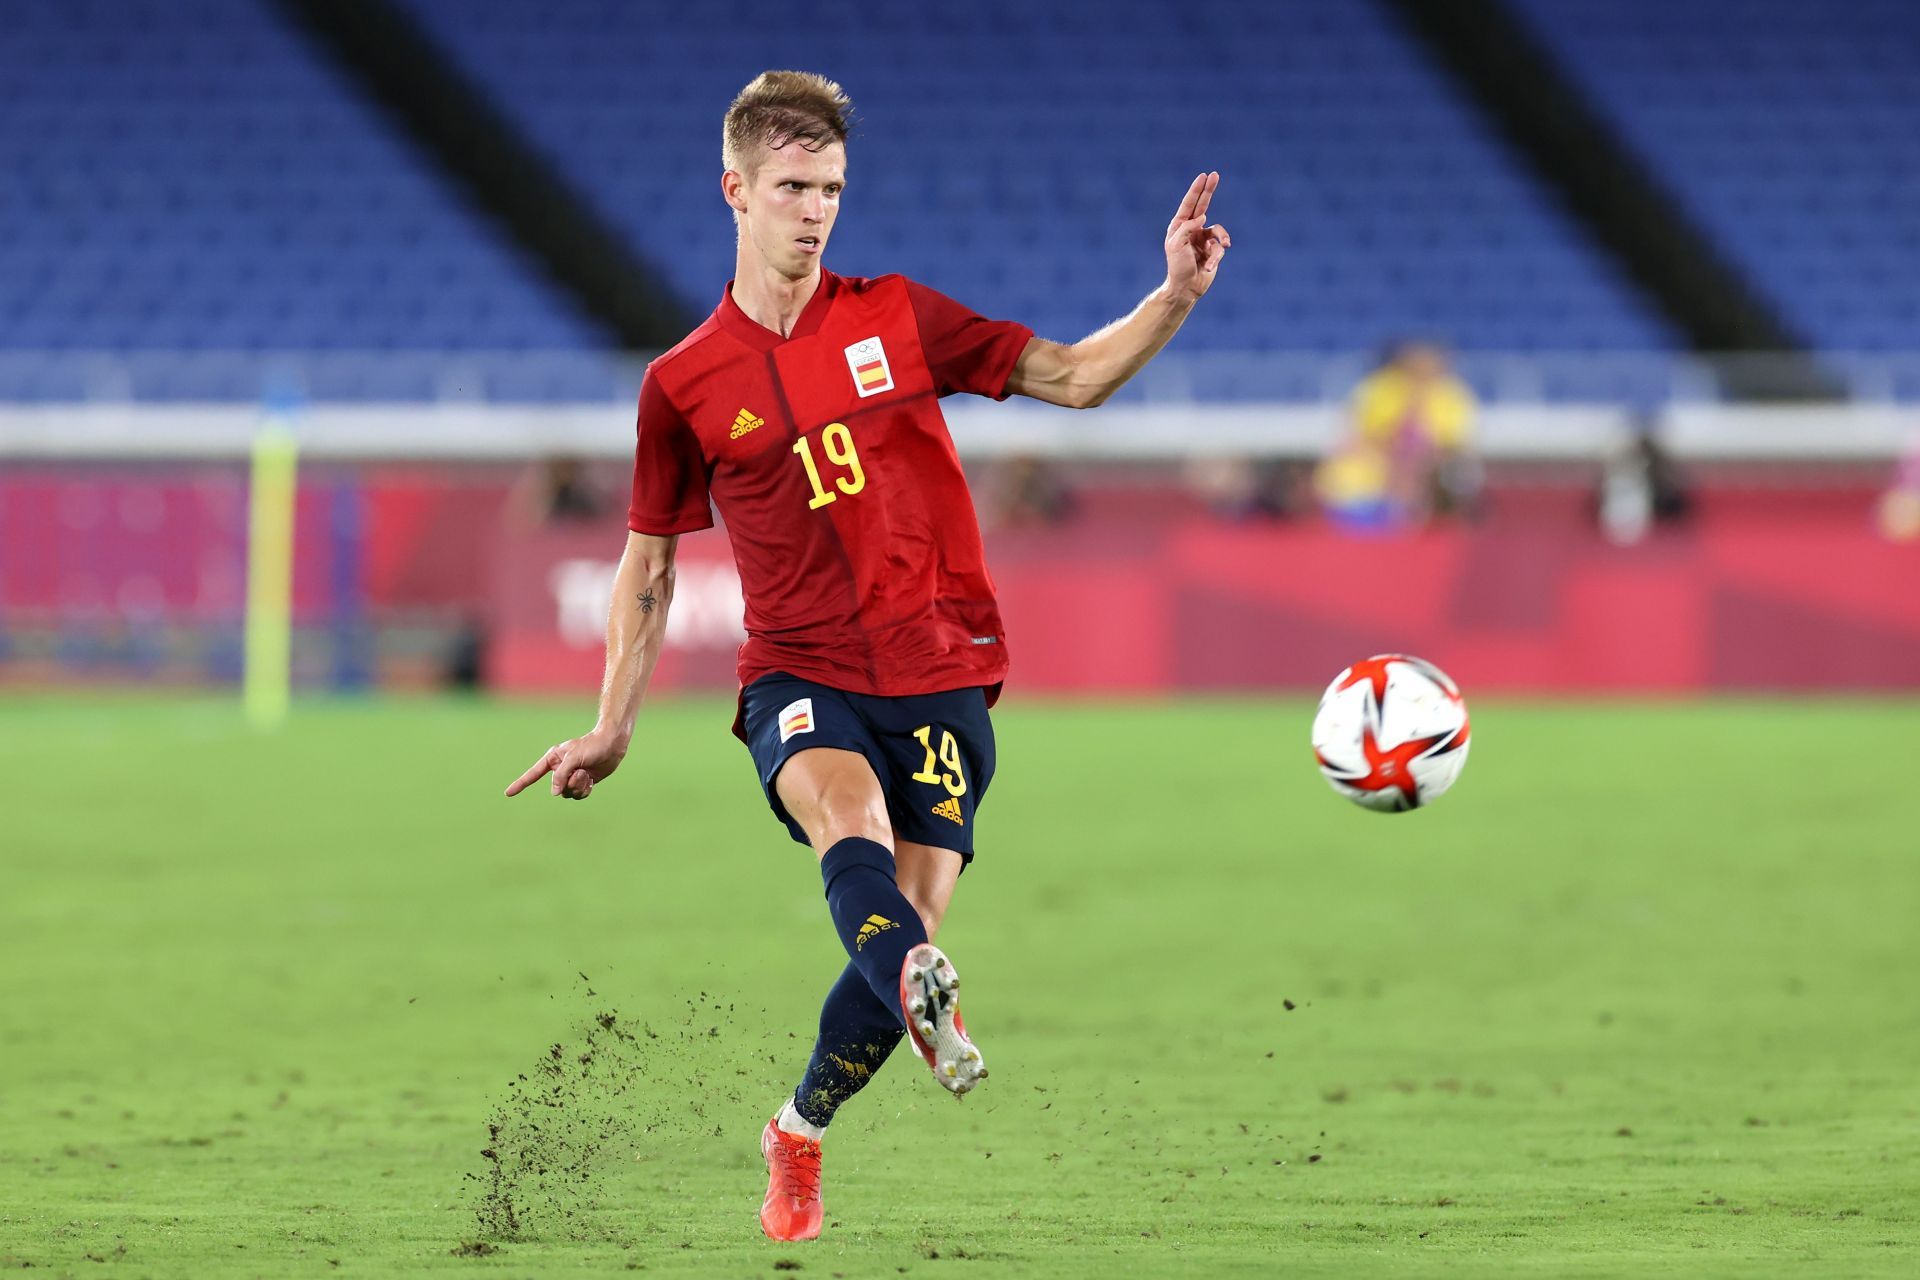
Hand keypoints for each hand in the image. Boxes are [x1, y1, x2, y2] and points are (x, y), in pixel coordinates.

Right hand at [505, 729, 626, 799]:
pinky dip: (585, 790)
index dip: (520, 784)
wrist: (612, 744)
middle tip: (580, 771)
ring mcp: (571, 777)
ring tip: (586, 774)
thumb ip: (561, 775)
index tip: (507, 793)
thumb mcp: (573, 758)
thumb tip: (554, 793)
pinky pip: (579, 795)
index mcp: (553, 760)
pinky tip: (591, 779)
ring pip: (568, 794)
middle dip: (569, 783)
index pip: (533, 774)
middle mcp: (560, 770)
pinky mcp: (582, 783)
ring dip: (579, 786)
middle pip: (557, 789)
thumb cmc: (592, 746)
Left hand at [1164, 172, 1229, 302]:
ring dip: (1221, 239)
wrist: (1186, 288)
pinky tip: (1208, 267)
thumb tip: (1203, 217)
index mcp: (1179, 227)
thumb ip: (1188, 228)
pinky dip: (1216, 257)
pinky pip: (1220, 248)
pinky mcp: (1213, 250)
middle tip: (1215, 175)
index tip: (1203, 176)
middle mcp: (1192, 230)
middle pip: (1203, 205)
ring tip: (1224, 246)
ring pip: (1218, 231)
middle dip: (1209, 190)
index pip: (1189, 204)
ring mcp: (1203, 239)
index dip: (1196, 190)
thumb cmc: (1177, 267)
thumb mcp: (1176, 245)